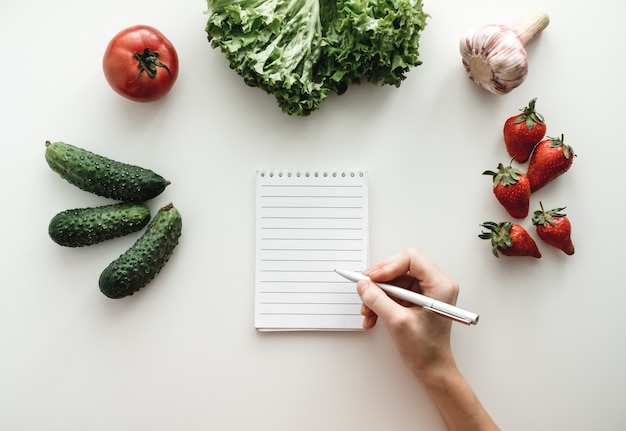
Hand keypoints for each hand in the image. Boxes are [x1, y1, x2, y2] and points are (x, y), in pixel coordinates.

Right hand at [356, 247, 459, 380]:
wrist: (432, 369)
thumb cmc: (426, 349)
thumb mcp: (398, 322)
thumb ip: (378, 300)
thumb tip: (364, 285)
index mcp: (439, 285)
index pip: (411, 259)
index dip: (388, 266)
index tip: (372, 278)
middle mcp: (434, 285)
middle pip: (400, 269)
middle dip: (379, 283)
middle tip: (364, 290)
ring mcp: (424, 293)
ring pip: (393, 282)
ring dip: (377, 296)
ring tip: (367, 311)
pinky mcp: (415, 301)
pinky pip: (393, 294)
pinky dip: (380, 304)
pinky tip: (372, 317)